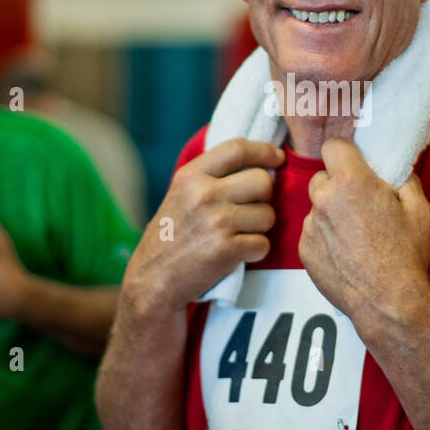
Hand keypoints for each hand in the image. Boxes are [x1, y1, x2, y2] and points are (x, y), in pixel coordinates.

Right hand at [123, 138, 284, 309]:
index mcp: (191, 176)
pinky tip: (237, 253)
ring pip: (268, 215)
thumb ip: (211, 176)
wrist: (152, 280)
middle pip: (262, 181)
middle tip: (251, 210)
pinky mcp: (225, 250)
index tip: (277, 158)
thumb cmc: (172, 236)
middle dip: (265, 197)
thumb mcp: (180, 195)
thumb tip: (259, 162)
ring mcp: (215, 222)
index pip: (237, 149)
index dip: (264, 151)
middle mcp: (203, 194)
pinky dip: (255, 251)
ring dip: (260, 227)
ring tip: (238, 235)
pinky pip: (263, 244)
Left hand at [298, 138, 429, 334]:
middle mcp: (324, 200)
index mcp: (351, 181)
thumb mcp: (419, 209)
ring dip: (331, 214)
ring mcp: (310, 226)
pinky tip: (346, 254)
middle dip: (337, 186)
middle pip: (322, 178)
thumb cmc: (407, 254)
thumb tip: (396, 170)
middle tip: (360, 205)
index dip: (345, 154)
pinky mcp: (304, 250)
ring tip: (355, 236)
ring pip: (316, 208)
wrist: (388, 301)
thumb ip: (404, 179)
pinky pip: (312, 234)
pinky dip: (325, 239)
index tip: (354, 165)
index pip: (333, 146)